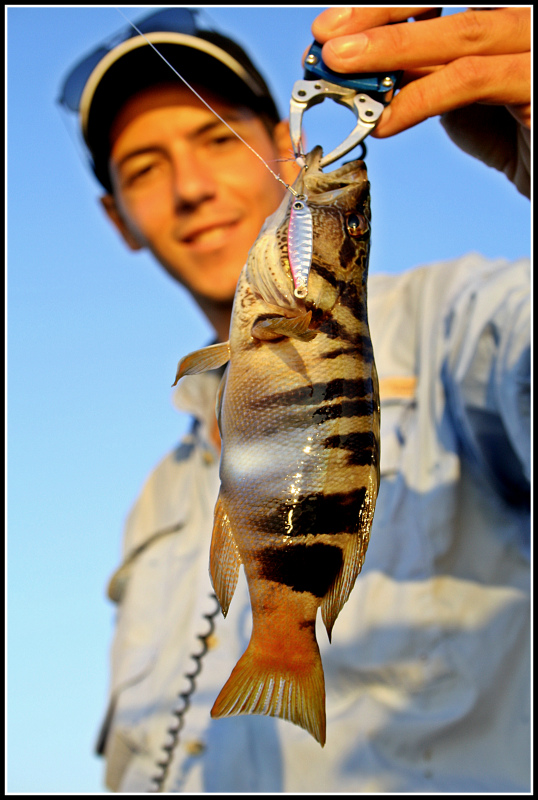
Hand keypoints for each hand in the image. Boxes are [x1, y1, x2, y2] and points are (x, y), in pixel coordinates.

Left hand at [311, 7, 529, 134]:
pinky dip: (419, 99)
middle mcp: (519, 15)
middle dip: (378, 17)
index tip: (330, 26)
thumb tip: (352, 63)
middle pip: (446, 0)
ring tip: (340, 67)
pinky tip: (382, 120)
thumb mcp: (452, 89)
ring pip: (459, 34)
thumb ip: (416, 68)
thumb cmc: (506, 127)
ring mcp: (532, 42)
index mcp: (495, 10)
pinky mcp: (535, 80)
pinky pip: (470, 81)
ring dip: (391, 50)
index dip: (382, 7)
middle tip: (328, 42)